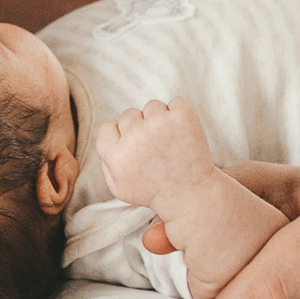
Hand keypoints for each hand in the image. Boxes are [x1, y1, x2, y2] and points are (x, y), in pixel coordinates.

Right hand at [96, 99, 216, 210]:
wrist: (193, 195)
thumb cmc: (155, 191)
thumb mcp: (120, 187)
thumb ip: (106, 160)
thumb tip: (109, 132)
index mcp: (116, 156)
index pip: (107, 128)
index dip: (121, 138)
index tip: (137, 151)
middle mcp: (135, 138)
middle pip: (129, 115)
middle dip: (141, 128)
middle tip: (156, 151)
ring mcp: (159, 125)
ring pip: (152, 107)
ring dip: (160, 120)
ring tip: (171, 145)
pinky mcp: (182, 118)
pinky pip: (176, 103)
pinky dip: (180, 114)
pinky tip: (183, 135)